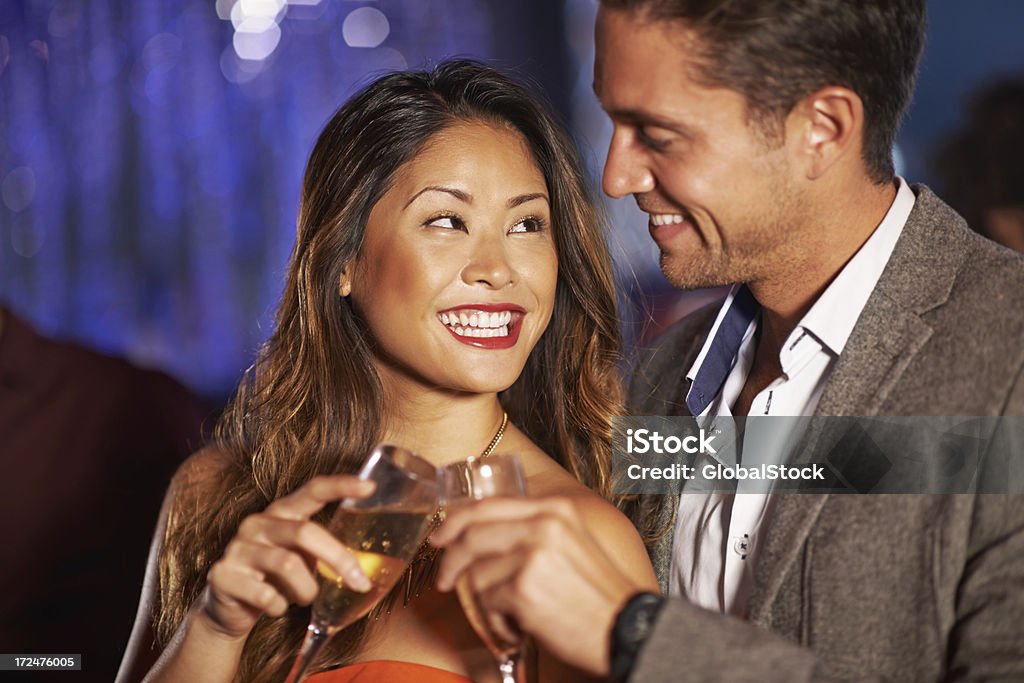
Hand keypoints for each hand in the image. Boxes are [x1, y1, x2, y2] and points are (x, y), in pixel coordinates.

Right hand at [198, 475, 374, 639]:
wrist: (228, 608)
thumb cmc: (275, 578)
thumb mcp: (301, 557)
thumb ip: (323, 550)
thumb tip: (363, 566)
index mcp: (281, 512)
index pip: (313, 490)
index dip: (341, 486)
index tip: (370, 486)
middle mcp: (258, 523)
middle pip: (306, 532)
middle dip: (338, 559)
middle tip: (360, 583)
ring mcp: (237, 547)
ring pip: (288, 564)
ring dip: (307, 589)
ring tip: (306, 598)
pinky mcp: (222, 574)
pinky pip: (265, 594)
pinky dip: (280, 606)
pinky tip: (277, 607)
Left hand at [432, 497, 643, 675]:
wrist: (627, 628)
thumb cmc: (597, 594)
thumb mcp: (571, 543)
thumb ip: (531, 530)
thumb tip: (478, 535)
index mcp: (554, 509)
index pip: (488, 505)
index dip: (455, 521)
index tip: (440, 538)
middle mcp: (543, 524)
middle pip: (472, 534)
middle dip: (450, 560)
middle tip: (445, 580)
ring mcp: (532, 555)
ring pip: (477, 572)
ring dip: (485, 599)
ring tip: (511, 613)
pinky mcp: (524, 589)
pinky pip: (487, 602)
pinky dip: (497, 621)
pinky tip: (519, 626)